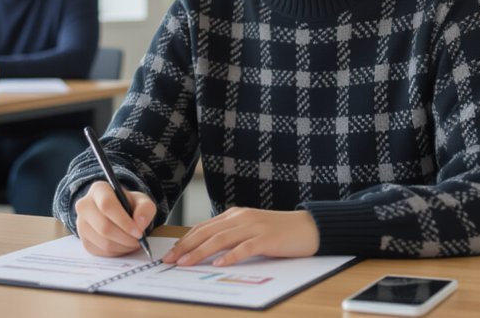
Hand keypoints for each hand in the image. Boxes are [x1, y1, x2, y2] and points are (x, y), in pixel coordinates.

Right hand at [74, 182, 156, 256]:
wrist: (118, 213)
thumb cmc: (129, 205)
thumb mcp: (142, 201)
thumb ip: (145, 208)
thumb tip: (140, 223)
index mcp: (98, 190)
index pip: (107, 205)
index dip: (124, 221)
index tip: (139, 232)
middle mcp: (84, 205)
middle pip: (104, 227)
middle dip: (126, 238)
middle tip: (139, 240)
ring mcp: (81, 224)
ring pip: (103, 242)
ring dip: (123, 246)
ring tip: (134, 242)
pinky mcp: (84, 240)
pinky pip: (101, 252)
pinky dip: (117, 252)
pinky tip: (124, 245)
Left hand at [161, 207, 318, 267]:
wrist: (309, 227)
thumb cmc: (278, 232)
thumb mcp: (250, 230)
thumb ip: (231, 236)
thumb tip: (207, 251)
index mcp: (234, 215)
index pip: (203, 227)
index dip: (185, 240)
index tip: (170, 253)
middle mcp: (241, 218)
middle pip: (207, 232)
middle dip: (186, 247)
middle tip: (170, 260)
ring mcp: (254, 227)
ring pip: (221, 239)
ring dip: (201, 252)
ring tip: (186, 263)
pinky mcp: (267, 238)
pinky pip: (246, 247)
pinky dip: (231, 255)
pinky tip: (220, 263)